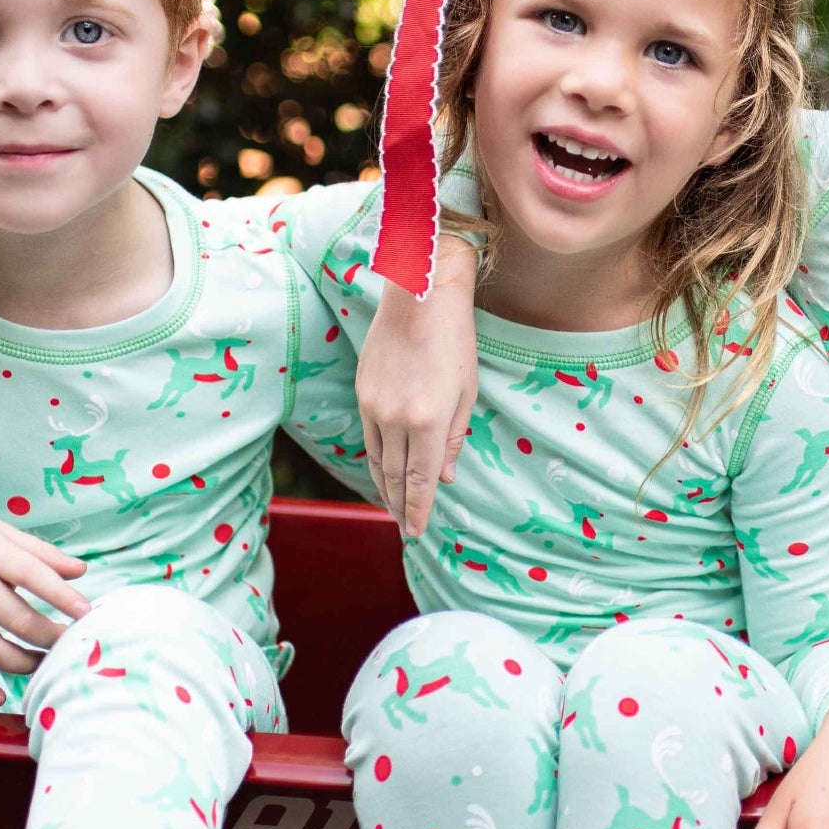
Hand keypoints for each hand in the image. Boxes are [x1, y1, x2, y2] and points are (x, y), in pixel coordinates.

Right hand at [0, 498, 91, 704]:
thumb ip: (40, 553)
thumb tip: (81, 571)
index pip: (33, 575)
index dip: (62, 596)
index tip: (86, 612)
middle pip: (15, 619)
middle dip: (49, 636)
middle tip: (70, 643)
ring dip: (22, 663)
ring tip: (45, 665)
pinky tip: (0, 695)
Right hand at [359, 234, 478, 537]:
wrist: (419, 296)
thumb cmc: (455, 340)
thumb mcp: (466, 392)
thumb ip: (454, 438)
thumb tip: (445, 477)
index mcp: (427, 420)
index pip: (421, 480)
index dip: (418, 509)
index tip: (416, 532)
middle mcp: (395, 418)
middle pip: (395, 476)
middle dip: (401, 506)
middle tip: (406, 529)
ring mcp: (373, 405)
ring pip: (377, 459)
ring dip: (385, 487)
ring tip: (394, 507)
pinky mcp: (362, 391)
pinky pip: (368, 436)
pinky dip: (376, 459)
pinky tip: (383, 470)